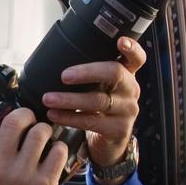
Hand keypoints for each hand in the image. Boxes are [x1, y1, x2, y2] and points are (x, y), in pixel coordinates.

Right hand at [0, 89, 66, 184]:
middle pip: (15, 119)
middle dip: (27, 115)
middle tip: (31, 122)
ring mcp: (22, 174)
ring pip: (41, 132)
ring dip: (46, 133)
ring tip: (45, 142)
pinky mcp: (44, 184)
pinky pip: (57, 150)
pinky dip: (59, 150)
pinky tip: (55, 157)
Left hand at [41, 36, 145, 167]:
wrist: (108, 143)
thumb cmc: (98, 109)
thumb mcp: (100, 88)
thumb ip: (90, 75)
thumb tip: (55, 58)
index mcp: (127, 75)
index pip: (137, 58)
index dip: (132, 48)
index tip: (120, 41)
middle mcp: (131, 90)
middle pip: (115, 73)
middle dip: (87, 72)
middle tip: (63, 76)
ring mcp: (127, 110)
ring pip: (98, 100)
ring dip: (69, 99)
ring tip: (48, 99)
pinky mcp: (118, 129)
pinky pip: (91, 121)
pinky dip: (69, 117)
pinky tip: (54, 115)